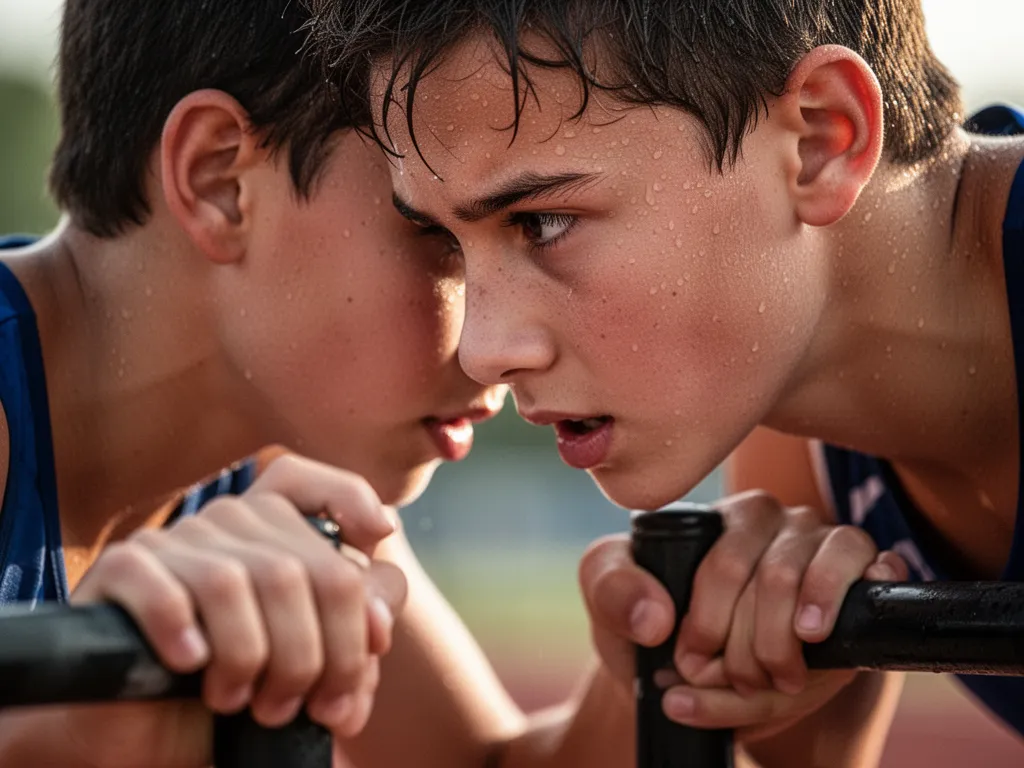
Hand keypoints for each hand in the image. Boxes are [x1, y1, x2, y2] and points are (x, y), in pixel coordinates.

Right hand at [60, 453, 406, 767]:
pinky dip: (184, 635)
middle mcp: (222, 523)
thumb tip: (379, 623)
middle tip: (314, 707)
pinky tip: (192, 666)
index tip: (378, 536)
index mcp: (268, 528)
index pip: (302, 478)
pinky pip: (165, 592)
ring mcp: (168, 543)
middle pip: (304, 568)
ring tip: (246, 702)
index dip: (348, 497)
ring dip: (252, 658)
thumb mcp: (317, 665)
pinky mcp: (119, 573)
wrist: (146, 736)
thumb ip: (357, 636)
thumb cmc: (243, 692)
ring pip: (237, 581)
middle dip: (324, 654)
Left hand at [578, 490, 906, 737]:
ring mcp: (825, 544)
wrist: (698, 676)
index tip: (692, 665)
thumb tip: (656, 616)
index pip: (726, 563)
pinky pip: (880, 568)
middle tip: (734, 682)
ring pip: (826, 569)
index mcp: (721, 519)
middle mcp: (778, 523)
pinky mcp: (868, 576)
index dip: (710, 625)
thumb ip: (612, 590)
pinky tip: (826, 631)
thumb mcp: (612, 606)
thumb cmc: (655, 629)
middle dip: (749, 648)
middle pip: (776, 577)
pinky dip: (857, 600)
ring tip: (779, 674)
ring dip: (795, 638)